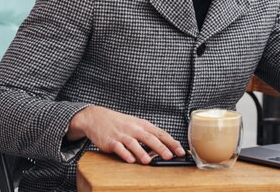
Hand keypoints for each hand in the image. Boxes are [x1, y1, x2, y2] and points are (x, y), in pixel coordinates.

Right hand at [66, 106, 184, 163]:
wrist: (98, 117)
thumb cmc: (121, 124)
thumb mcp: (137, 125)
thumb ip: (150, 135)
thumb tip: (168, 146)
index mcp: (143, 125)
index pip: (161, 133)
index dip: (171, 142)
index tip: (181, 151)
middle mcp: (134, 129)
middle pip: (150, 138)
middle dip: (161, 148)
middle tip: (170, 156)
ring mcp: (122, 135)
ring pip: (134, 143)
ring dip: (142, 152)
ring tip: (149, 161)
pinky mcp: (111, 141)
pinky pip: (119, 148)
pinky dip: (125, 154)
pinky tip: (130, 160)